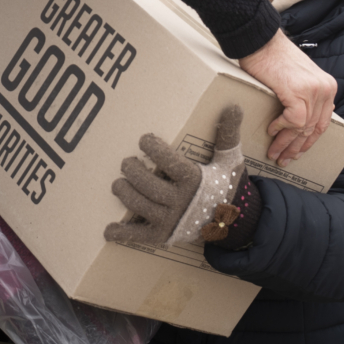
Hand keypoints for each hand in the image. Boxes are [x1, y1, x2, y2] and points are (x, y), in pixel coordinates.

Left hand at [104, 107, 244, 246]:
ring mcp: (170, 220)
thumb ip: (228, 134)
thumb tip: (234, 107)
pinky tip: (109, 230)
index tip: (144, 139)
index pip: (168, 161)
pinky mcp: (163, 235)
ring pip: (139, 205)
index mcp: (194, 180)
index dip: (153, 148)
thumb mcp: (229, 159)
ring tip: (119, 183)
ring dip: (124, 193)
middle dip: (132, 171)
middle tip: (127, 163)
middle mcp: (180, 201)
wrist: (233, 221)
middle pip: (147, 184)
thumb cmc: (226, 185)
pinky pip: (139, 236)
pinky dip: (123, 234)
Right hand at [239, 30, 336, 166]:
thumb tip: (298, 121)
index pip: (322, 122)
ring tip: (274, 153)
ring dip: (286, 143)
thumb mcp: (298, 78)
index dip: (309, 140)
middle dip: (298, 147)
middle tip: (285, 159)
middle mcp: (325, 90)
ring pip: (302, 128)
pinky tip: (271, 130)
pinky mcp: (298, 92)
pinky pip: (293, 121)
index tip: (298, 152)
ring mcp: (313, 91)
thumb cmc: (274, 58)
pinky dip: (281, 128)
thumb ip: (304, 96)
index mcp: (328, 87)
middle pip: (313, 128)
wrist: (262, 41)